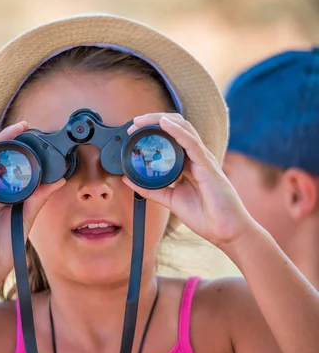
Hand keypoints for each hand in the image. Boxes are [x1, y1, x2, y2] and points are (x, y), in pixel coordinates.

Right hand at [0, 121, 65, 285]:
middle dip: (13, 141)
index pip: (15, 168)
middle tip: (26, 125)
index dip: (24, 152)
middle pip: (2, 160)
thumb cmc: (5, 246)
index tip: (36, 139)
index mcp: (7, 196)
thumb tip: (58, 180)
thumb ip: (40, 197)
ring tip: (13, 128)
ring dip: (1, 142)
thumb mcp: (27, 216)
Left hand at [122, 113, 255, 248]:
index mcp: (188, 163)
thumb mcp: (170, 199)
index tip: (132, 131)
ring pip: (183, 129)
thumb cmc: (205, 215)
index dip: (152, 129)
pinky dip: (177, 131)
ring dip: (160, 121)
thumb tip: (128, 179)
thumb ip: (150, 188)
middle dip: (154, 120)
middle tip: (133, 124)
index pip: (171, 136)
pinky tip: (164, 124)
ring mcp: (203, 160)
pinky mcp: (208, 166)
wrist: (225, 231)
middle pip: (177, 127)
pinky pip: (192, 143)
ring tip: (141, 121)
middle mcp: (196, 157)